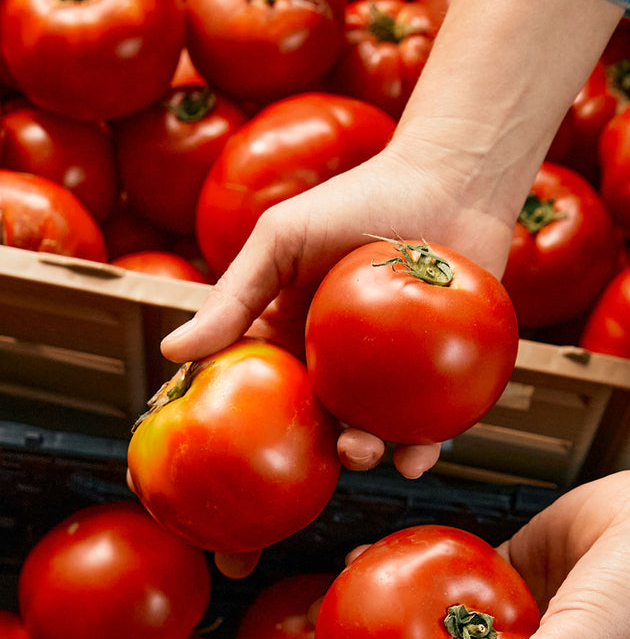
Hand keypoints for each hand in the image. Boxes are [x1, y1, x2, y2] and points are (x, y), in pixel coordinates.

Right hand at [159, 140, 515, 482]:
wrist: (449, 182)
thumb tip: (171, 353)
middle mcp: (342, 362)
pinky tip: (422, 452)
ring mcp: (394, 371)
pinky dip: (427, 443)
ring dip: (374, 455)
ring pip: (378, 430)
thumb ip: (235, 296)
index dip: (253, 424)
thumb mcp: (283, 239)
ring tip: (375, 454)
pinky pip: (434, 420)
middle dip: (325, 448)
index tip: (236, 455)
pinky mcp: (443, 372)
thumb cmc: (361, 199)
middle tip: (337, 448)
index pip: (268, 390)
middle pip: (325, 421)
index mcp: (296, 337)